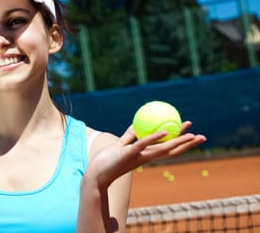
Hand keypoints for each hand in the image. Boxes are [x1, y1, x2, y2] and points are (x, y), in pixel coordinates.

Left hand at [86, 121, 205, 188]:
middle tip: (203, 136)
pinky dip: (154, 138)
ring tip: (193, 135)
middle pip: (172, 150)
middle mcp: (146, 157)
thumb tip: (136, 124)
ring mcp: (139, 156)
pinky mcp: (128, 154)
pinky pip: (143, 144)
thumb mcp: (121, 145)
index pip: (167, 147)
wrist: (96, 174)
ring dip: (179, 142)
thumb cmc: (108, 161)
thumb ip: (129, 136)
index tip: (192, 133)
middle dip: (188, 144)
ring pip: (163, 149)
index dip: (180, 141)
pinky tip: (165, 132)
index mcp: (145, 155)